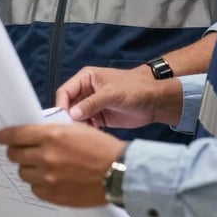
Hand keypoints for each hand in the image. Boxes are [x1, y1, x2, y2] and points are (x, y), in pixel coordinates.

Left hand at [0, 123, 123, 207]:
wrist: (117, 172)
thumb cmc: (99, 146)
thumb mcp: (74, 128)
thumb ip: (51, 130)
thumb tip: (33, 132)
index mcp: (50, 135)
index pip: (16, 135)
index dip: (4, 136)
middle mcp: (46, 156)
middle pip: (15, 154)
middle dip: (15, 151)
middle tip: (19, 151)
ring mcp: (49, 177)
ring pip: (23, 172)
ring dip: (28, 167)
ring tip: (39, 165)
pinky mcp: (54, 194)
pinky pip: (35, 189)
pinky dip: (39, 183)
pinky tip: (48, 179)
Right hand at [56, 65, 181, 128]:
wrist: (154, 101)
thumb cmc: (133, 89)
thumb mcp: (111, 94)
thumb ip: (91, 103)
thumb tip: (72, 114)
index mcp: (85, 78)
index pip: (65, 92)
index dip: (62, 105)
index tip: (62, 120)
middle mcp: (85, 91)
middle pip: (68, 106)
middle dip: (68, 118)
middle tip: (70, 132)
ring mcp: (92, 105)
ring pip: (76, 117)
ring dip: (77, 127)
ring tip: (81, 137)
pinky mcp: (99, 118)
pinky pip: (87, 125)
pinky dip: (86, 132)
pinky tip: (90, 138)